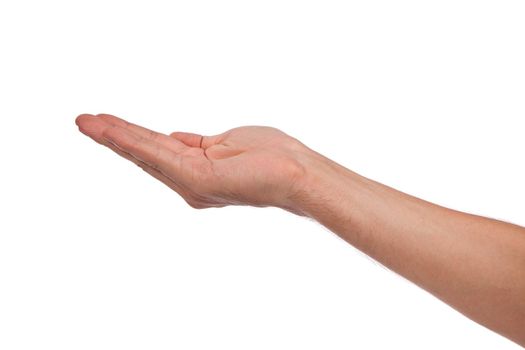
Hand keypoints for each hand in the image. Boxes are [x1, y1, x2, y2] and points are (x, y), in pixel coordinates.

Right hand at [75, 114, 309, 212]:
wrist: (298, 174)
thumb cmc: (271, 157)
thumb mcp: (226, 142)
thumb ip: (196, 143)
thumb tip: (174, 136)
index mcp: (197, 172)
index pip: (158, 151)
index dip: (132, 137)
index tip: (109, 124)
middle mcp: (190, 182)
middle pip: (146, 154)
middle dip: (114, 137)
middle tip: (84, 121)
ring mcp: (191, 183)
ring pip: (146, 153)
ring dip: (113, 136)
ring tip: (85, 122)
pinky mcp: (196, 180)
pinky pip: (158, 154)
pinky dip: (131, 141)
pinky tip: (108, 130)